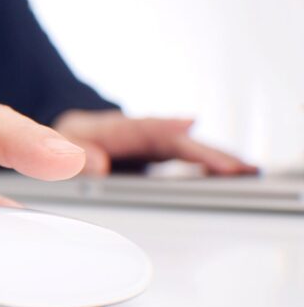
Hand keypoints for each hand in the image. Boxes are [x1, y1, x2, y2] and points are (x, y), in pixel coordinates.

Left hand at [52, 109, 256, 175]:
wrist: (63, 136)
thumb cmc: (65, 139)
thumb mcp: (61, 144)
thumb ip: (74, 153)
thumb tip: (97, 165)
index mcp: (113, 129)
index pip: (143, 130)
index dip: (165, 130)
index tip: (189, 129)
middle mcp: (137, 135)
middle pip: (174, 142)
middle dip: (203, 152)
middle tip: (236, 165)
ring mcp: (149, 147)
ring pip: (184, 151)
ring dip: (213, 160)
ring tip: (245, 172)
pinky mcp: (154, 160)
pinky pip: (183, 162)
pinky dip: (205, 168)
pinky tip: (227, 178)